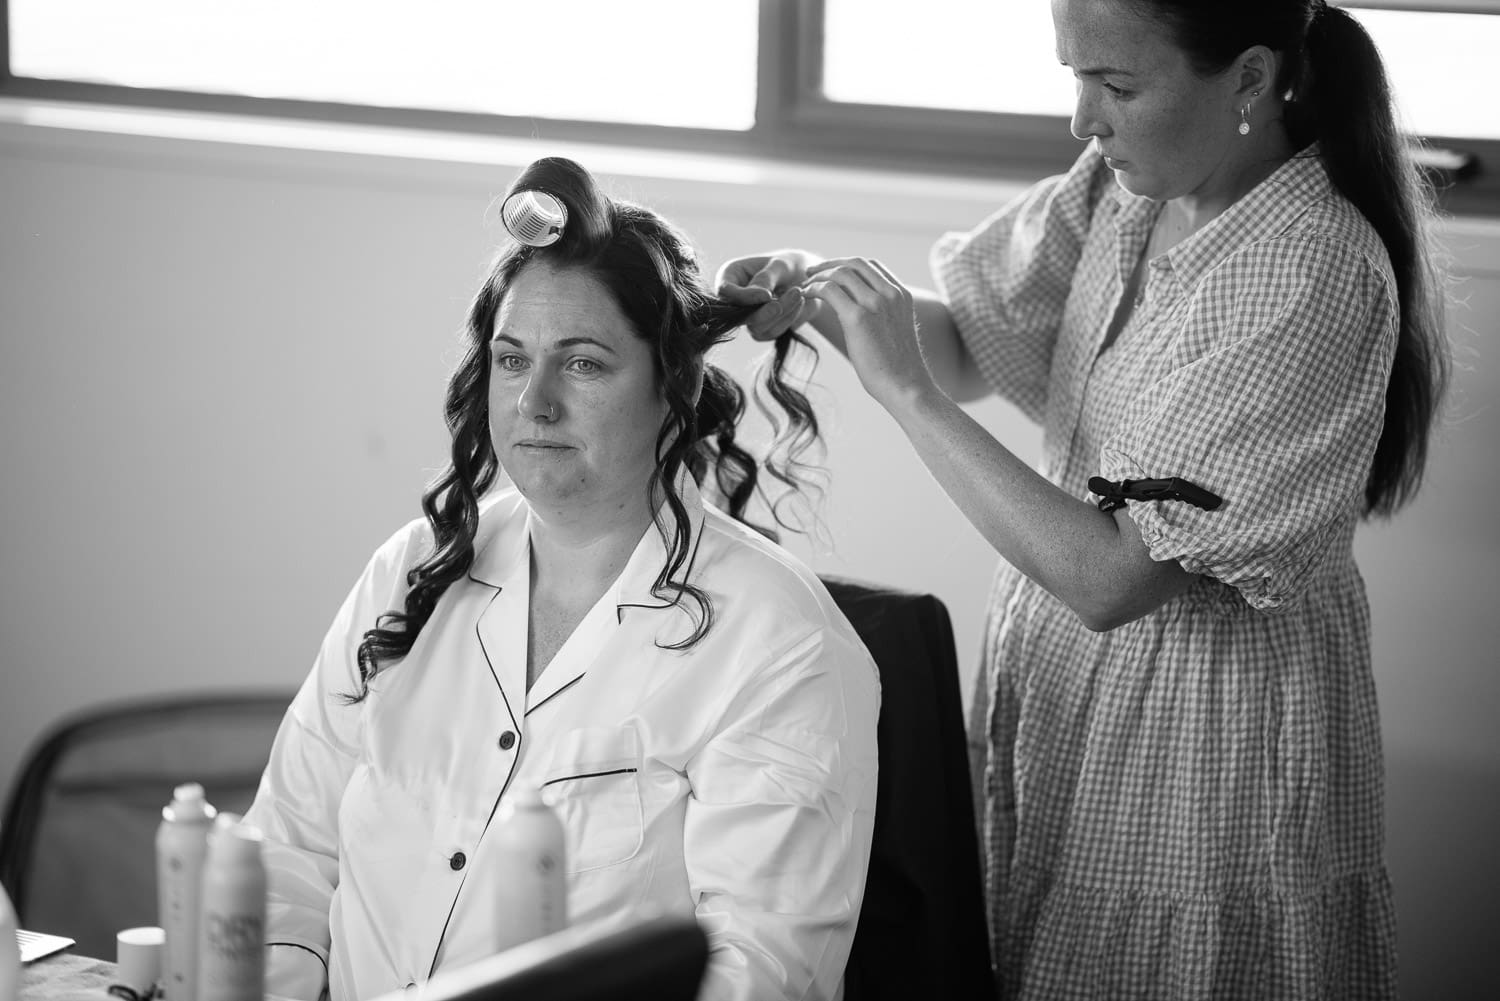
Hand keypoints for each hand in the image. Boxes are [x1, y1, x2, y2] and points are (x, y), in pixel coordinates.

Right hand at [715, 251, 824, 340]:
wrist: (806, 280)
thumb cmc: (788, 266)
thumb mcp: (779, 264)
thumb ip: (766, 278)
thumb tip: (760, 296)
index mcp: (730, 276)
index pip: (724, 291)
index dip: (743, 297)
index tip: (767, 295)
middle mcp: (733, 299)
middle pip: (739, 314)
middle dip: (766, 310)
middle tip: (794, 294)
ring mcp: (745, 316)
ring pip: (756, 326)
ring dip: (781, 313)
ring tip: (799, 293)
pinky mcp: (760, 330)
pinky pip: (770, 332)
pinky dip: (787, 320)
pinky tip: (799, 303)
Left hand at [802, 257, 933, 408]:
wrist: (906, 386)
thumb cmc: (899, 368)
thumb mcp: (895, 332)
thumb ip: (884, 316)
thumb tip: (868, 318)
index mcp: (901, 295)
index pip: (871, 265)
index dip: (845, 264)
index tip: (829, 272)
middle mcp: (890, 294)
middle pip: (855, 263)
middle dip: (829, 264)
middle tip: (811, 273)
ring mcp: (876, 303)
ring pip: (841, 273)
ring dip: (818, 276)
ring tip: (805, 286)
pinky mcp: (859, 317)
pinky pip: (829, 290)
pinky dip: (814, 289)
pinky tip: (806, 296)